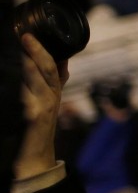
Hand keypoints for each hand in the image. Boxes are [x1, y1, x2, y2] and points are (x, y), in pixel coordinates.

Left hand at [15, 33, 67, 179]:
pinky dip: (26, 82)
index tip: (33, 34)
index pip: (56, 67)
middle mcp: (52, 98)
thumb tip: (60, 62)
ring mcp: (45, 107)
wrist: (35, 158)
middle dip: (38, 51)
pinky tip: (20, 71)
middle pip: (50, 69)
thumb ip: (52, 84)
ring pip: (42, 78)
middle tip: (26, 36)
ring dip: (32, 61)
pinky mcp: (36, 117)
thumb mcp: (46, 105)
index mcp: (53, 93)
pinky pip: (31, 95)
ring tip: (24, 47)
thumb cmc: (35, 131)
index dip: (48, 50)